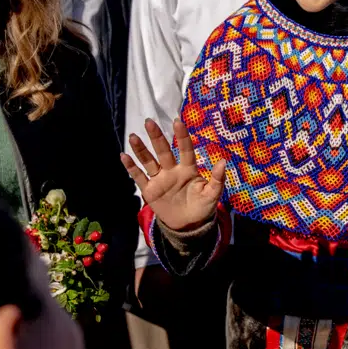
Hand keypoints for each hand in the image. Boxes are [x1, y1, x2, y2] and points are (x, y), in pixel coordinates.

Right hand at [121, 118, 225, 232]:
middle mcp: (172, 171)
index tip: (178, 122)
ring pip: (149, 161)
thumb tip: (223, 161)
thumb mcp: (212, 195)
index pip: (185, 150)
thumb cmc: (202, 207)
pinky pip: (139, 177)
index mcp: (188, 170)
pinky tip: (124, 156)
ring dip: (141, 150)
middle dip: (156, 137)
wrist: (188, 226)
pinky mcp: (150, 190)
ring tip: (133, 136)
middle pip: (163, 151)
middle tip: (149, 122)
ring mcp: (160, 179)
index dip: (182, 137)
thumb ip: (217, 179)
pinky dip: (131, 167)